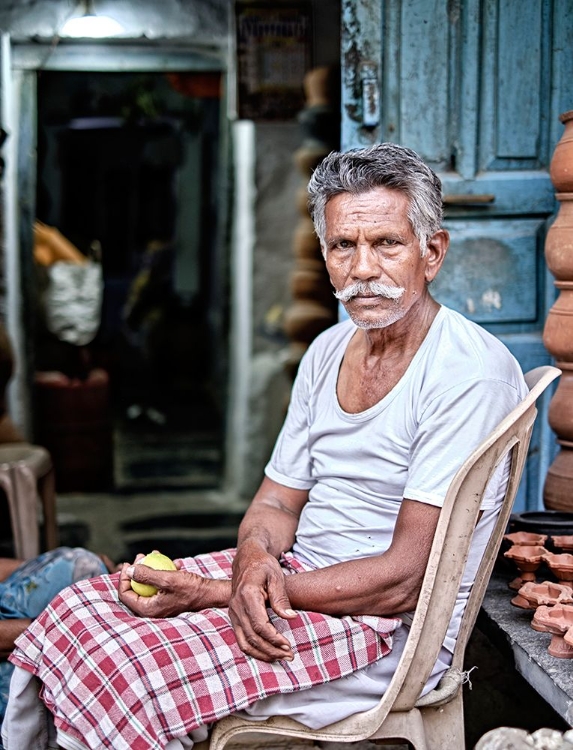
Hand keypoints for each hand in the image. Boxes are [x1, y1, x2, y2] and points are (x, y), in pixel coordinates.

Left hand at [118, 555, 230, 617]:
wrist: (209, 593)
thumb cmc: (190, 588)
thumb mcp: (167, 579)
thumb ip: (146, 575)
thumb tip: (129, 570)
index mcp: (147, 609)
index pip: (125, 594)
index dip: (123, 577)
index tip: (129, 563)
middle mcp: (151, 609)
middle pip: (135, 588)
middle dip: (137, 570)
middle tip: (141, 556)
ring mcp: (160, 603)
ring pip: (148, 584)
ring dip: (151, 567)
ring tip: (155, 554)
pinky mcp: (168, 597)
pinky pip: (160, 584)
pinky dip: (164, 572)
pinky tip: (173, 563)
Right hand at [228, 541, 296, 661]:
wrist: (247, 559)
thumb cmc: (263, 565)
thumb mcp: (276, 576)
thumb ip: (281, 598)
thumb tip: (291, 617)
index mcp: (247, 594)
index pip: (260, 625)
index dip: (275, 639)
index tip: (288, 645)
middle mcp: (236, 606)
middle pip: (252, 637)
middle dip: (271, 650)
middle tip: (289, 655)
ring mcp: (233, 613)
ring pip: (245, 643)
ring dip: (263, 654)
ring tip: (280, 657)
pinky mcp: (234, 617)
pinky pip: (241, 639)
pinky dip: (254, 650)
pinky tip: (268, 653)